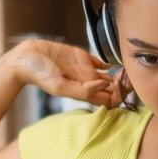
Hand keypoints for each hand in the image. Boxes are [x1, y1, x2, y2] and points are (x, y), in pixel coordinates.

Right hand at [0, 39, 122, 108]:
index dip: (120, 95)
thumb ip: (84, 90)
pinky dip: (111, 63)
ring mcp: (88, 71)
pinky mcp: (84, 58)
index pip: (111, 101)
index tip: (122, 85)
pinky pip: (102, 63)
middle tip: (128, 76)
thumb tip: (105, 83)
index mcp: (85, 94)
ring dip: (121, 74)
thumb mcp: (61, 87)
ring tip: (125, 69)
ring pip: (112, 76)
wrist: (29, 57)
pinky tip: (113, 62)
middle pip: (115, 90)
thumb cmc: (41, 75)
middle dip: (125, 84)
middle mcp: (89, 84)